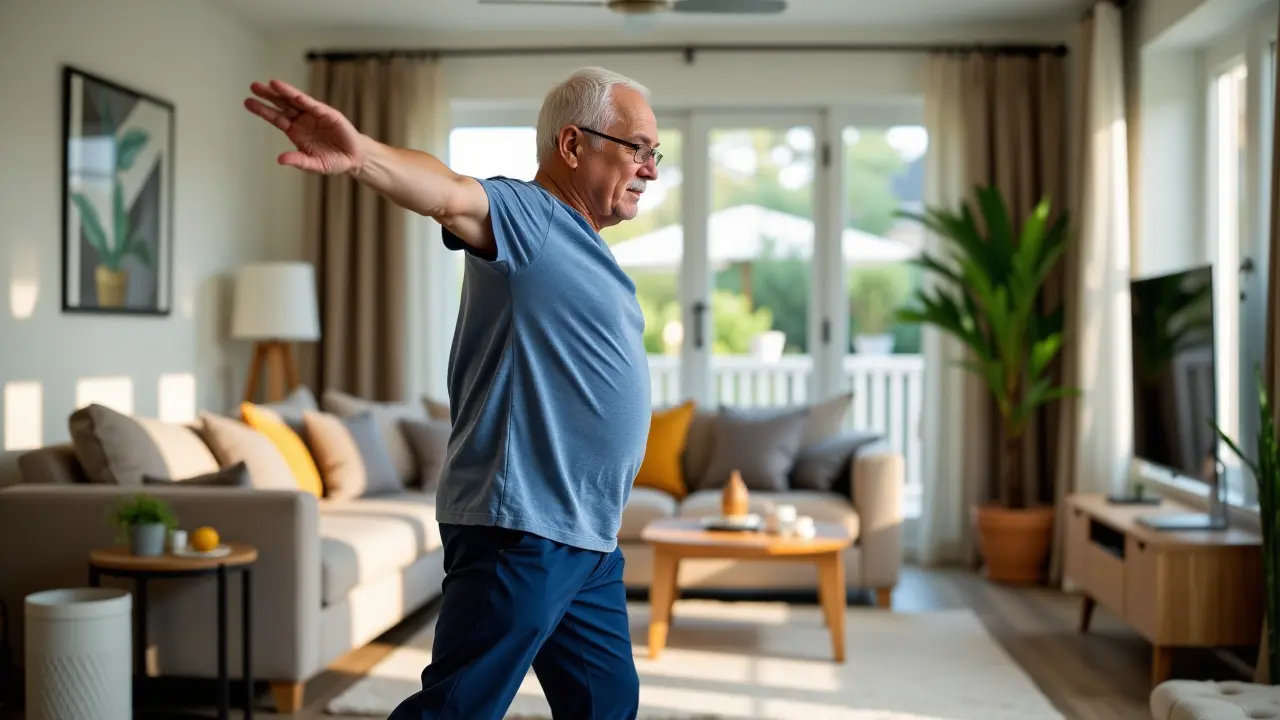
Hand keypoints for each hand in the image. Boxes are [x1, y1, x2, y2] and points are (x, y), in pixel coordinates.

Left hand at [243, 79, 362, 174]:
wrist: (354, 158)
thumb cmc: (333, 161)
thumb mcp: (314, 165)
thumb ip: (298, 161)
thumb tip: (280, 159)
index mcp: (295, 131)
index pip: (276, 118)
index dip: (262, 110)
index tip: (248, 102)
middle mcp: (302, 120)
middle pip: (282, 105)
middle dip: (268, 96)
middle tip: (254, 87)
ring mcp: (314, 115)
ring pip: (295, 101)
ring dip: (283, 92)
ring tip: (270, 84)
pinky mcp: (328, 113)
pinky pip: (312, 105)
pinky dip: (301, 98)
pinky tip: (290, 93)